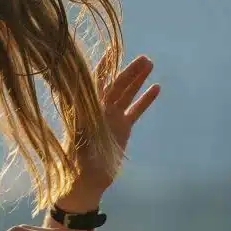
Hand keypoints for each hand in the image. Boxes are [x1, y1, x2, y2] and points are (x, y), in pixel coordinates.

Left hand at [60, 55, 159, 209]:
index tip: (114, 48)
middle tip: (144, 57)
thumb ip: (82, 115)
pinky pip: (135, 111)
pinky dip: (144, 100)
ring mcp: (111, 118)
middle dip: (128, 70)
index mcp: (86, 107)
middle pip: (116, 84)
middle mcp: (99, 108)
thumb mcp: (77, 136)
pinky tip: (156, 88)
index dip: (105, 65)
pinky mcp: (121, 129)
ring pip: (126, 94)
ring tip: (150, 63)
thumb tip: (79, 94)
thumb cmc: (75, 161)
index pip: (95, 81)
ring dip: (137, 79)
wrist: (83, 182)